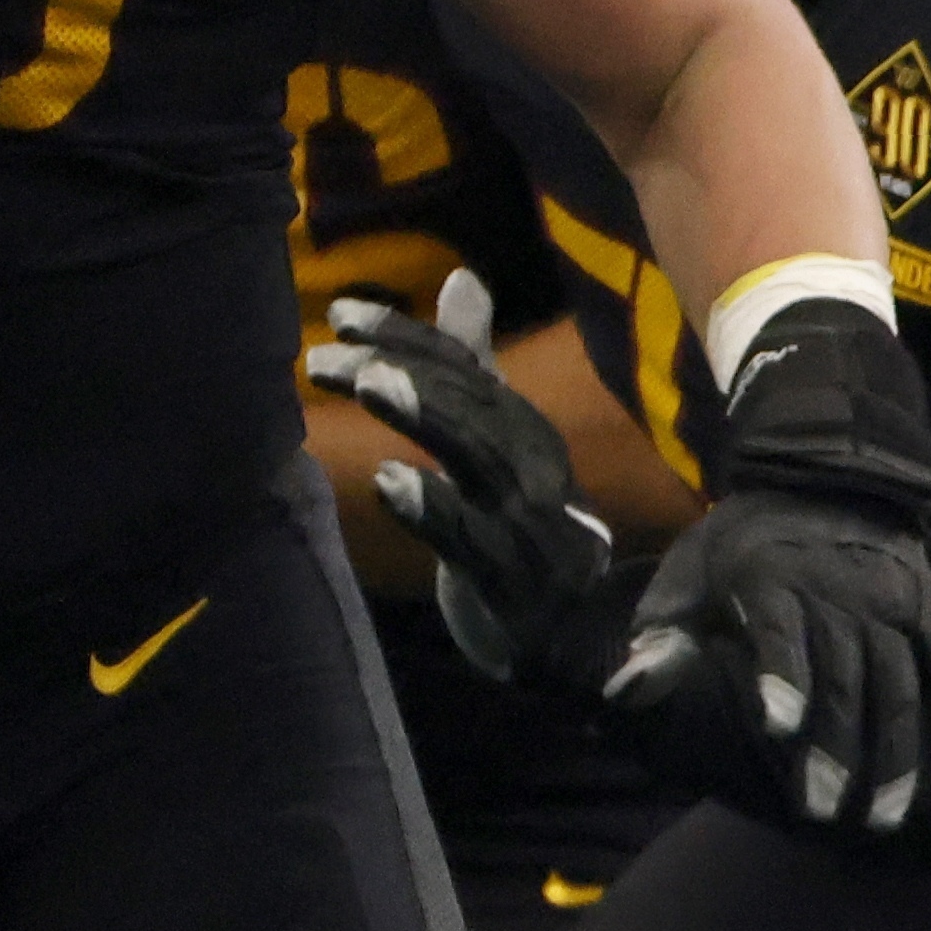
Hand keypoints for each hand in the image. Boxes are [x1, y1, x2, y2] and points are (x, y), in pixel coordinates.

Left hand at [323, 268, 615, 682]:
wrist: (598, 652)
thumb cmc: (531, 544)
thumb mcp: (499, 451)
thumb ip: (476, 371)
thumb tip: (462, 279)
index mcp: (532, 444)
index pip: (475, 375)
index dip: (411, 338)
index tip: (341, 313)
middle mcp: (543, 480)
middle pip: (483, 411)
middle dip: (410, 373)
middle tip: (332, 353)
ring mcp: (538, 536)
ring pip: (488, 465)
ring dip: (430, 420)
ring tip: (367, 385)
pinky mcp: (525, 596)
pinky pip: (482, 547)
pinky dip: (441, 512)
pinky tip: (389, 482)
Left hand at [611, 486, 930, 830]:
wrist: (831, 477)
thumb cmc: (743, 544)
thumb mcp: (688, 572)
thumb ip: (660, 636)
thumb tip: (623, 692)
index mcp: (772, 576)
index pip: (780, 630)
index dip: (783, 676)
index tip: (777, 727)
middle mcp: (841, 590)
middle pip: (846, 673)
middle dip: (837, 744)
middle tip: (822, 810)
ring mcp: (895, 604)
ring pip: (903, 683)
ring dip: (897, 753)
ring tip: (884, 816)